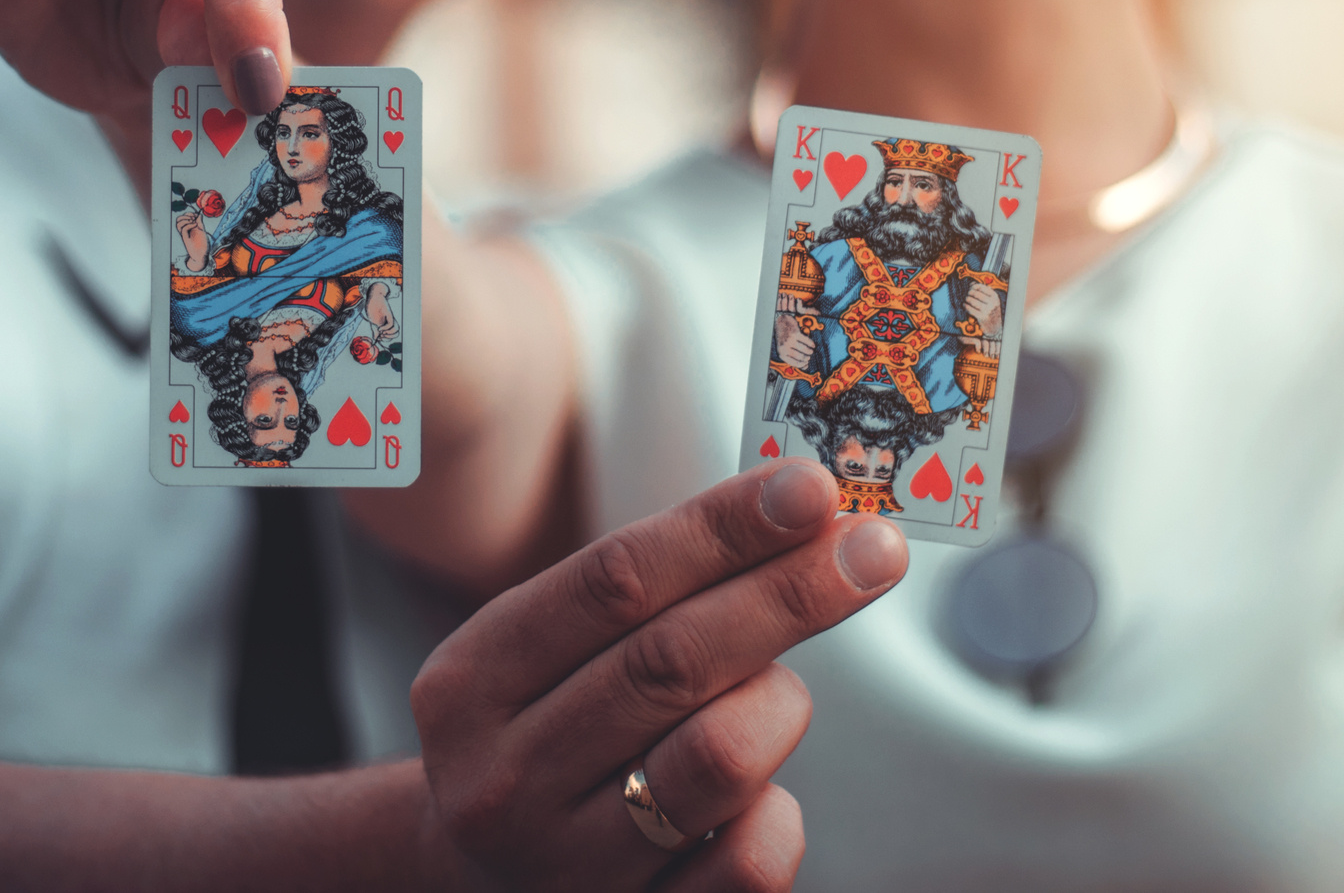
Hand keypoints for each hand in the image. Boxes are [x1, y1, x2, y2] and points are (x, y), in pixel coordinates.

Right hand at [176, 210, 209, 267]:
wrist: (201, 254)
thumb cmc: (202, 243)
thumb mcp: (202, 230)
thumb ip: (199, 222)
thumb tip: (198, 214)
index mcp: (188, 227)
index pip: (183, 217)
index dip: (188, 214)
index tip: (195, 215)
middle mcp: (185, 230)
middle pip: (178, 220)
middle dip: (185, 215)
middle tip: (193, 218)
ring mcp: (185, 234)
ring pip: (178, 223)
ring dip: (185, 219)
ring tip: (193, 221)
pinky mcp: (185, 238)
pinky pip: (183, 229)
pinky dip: (189, 224)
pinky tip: (195, 225)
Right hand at [366, 279, 398, 336]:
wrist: (374, 296)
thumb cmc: (373, 308)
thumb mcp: (373, 321)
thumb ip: (375, 330)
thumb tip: (375, 339)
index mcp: (388, 323)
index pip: (392, 335)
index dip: (387, 339)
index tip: (379, 338)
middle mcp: (390, 321)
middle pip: (396, 333)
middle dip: (388, 337)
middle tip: (380, 335)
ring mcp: (389, 317)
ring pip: (396, 329)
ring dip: (388, 334)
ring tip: (381, 332)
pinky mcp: (388, 313)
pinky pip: (391, 324)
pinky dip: (386, 328)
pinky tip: (380, 328)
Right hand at [412, 459, 907, 891]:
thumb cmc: (533, 740)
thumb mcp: (531, 657)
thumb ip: (634, 593)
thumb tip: (789, 508)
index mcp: (471, 683)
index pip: (611, 580)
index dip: (722, 528)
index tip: (807, 490)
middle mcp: (504, 779)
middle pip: (672, 660)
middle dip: (789, 592)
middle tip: (872, 549)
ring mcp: (564, 868)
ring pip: (719, 759)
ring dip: (778, 705)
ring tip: (777, 692)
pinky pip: (749, 859)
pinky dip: (779, 809)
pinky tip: (759, 791)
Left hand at [773, 313, 813, 368]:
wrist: (781, 322)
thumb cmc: (784, 337)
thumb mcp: (785, 349)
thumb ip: (794, 358)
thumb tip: (805, 367)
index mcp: (781, 353)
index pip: (794, 363)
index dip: (802, 364)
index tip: (807, 363)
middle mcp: (784, 348)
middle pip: (801, 357)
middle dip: (807, 357)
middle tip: (809, 355)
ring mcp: (790, 341)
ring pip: (805, 350)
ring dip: (810, 351)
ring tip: (811, 351)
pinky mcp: (795, 334)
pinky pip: (807, 341)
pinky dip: (811, 344)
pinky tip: (812, 345)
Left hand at [963, 281, 1000, 331]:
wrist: (995, 325)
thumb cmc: (992, 310)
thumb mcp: (991, 300)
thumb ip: (984, 291)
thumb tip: (972, 283)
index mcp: (995, 296)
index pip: (981, 287)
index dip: (973, 286)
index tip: (970, 287)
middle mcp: (992, 303)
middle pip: (976, 293)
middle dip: (969, 293)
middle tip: (966, 294)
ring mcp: (987, 310)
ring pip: (972, 301)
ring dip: (967, 299)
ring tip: (966, 299)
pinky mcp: (982, 317)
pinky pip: (970, 309)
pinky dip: (966, 306)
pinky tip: (964, 305)